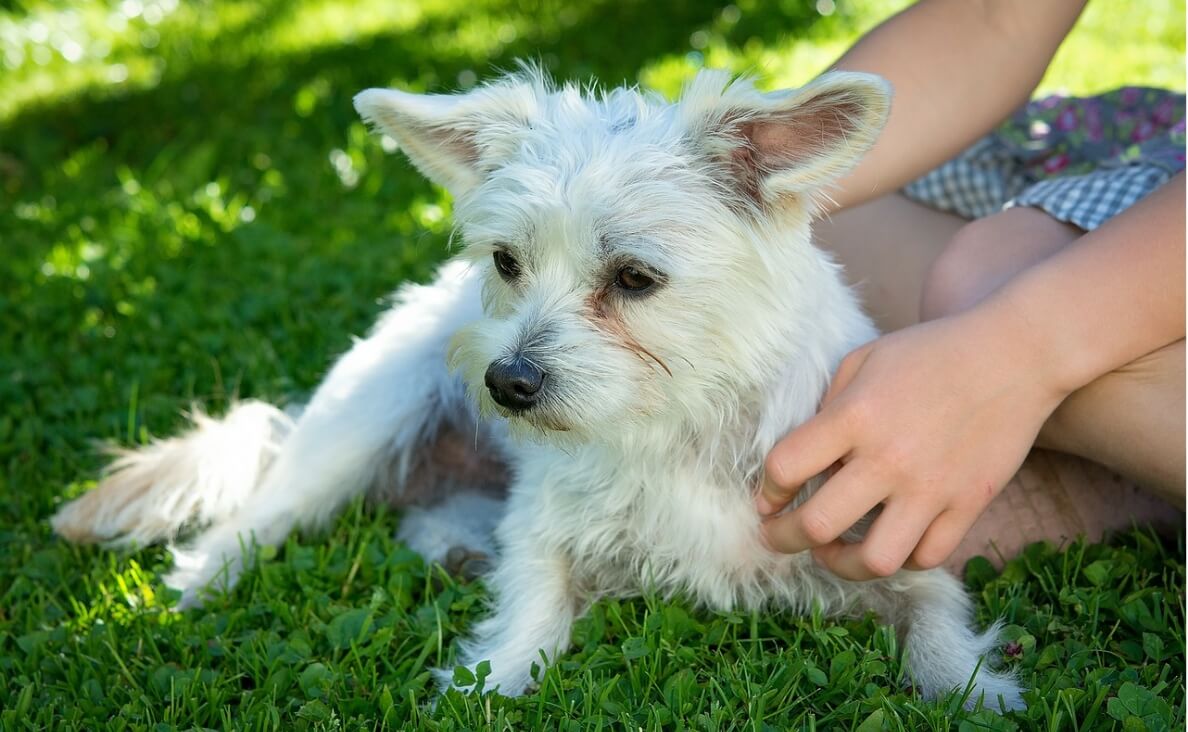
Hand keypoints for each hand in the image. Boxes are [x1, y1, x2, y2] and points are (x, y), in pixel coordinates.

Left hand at [758, 307, 1067, 578]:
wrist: (1015, 354)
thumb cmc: (931, 352)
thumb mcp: (864, 360)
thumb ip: (828, 408)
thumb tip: (807, 459)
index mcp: (855, 416)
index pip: (785, 469)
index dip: (767, 490)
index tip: (768, 497)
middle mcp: (888, 459)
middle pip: (817, 526)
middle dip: (783, 538)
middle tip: (778, 537)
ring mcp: (931, 488)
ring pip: (874, 561)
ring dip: (841, 564)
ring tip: (831, 551)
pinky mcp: (968, 504)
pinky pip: (926, 556)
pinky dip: (901, 557)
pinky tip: (887, 540)